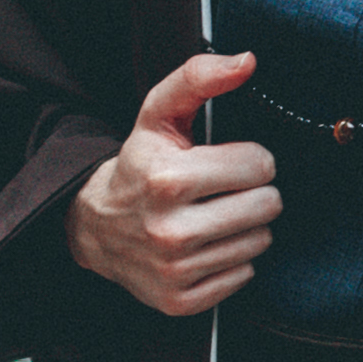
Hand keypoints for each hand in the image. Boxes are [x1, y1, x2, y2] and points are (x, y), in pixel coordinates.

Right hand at [62, 49, 279, 323]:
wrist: (94, 225)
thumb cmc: (139, 163)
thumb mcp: (158, 114)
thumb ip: (199, 78)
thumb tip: (248, 61)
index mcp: (169, 179)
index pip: (261, 165)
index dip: (250, 159)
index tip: (226, 161)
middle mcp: (170, 230)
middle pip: (267, 206)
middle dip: (253, 192)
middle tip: (225, 189)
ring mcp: (175, 270)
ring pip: (260, 242)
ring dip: (245, 226)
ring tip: (214, 214)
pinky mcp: (180, 300)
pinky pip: (244, 276)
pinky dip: (231, 259)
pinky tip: (206, 244)